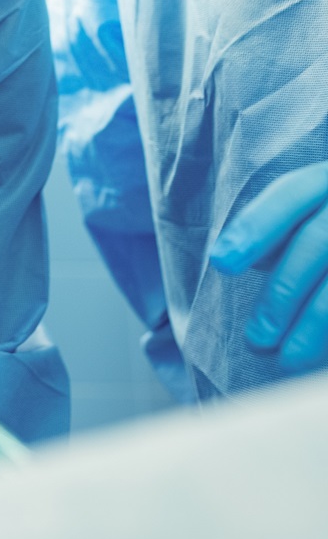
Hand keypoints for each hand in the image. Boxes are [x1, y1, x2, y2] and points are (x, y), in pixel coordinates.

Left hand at [211, 164, 327, 370]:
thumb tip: (240, 259)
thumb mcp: (307, 213)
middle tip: (257, 337)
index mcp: (327, 179)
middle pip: (317, 242)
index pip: (290, 196)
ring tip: (288, 358)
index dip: (255, 229)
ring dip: (315, 324)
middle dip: (283, 292)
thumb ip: (278, 231)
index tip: (222, 263)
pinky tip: (322, 359)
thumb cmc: (321, 227)